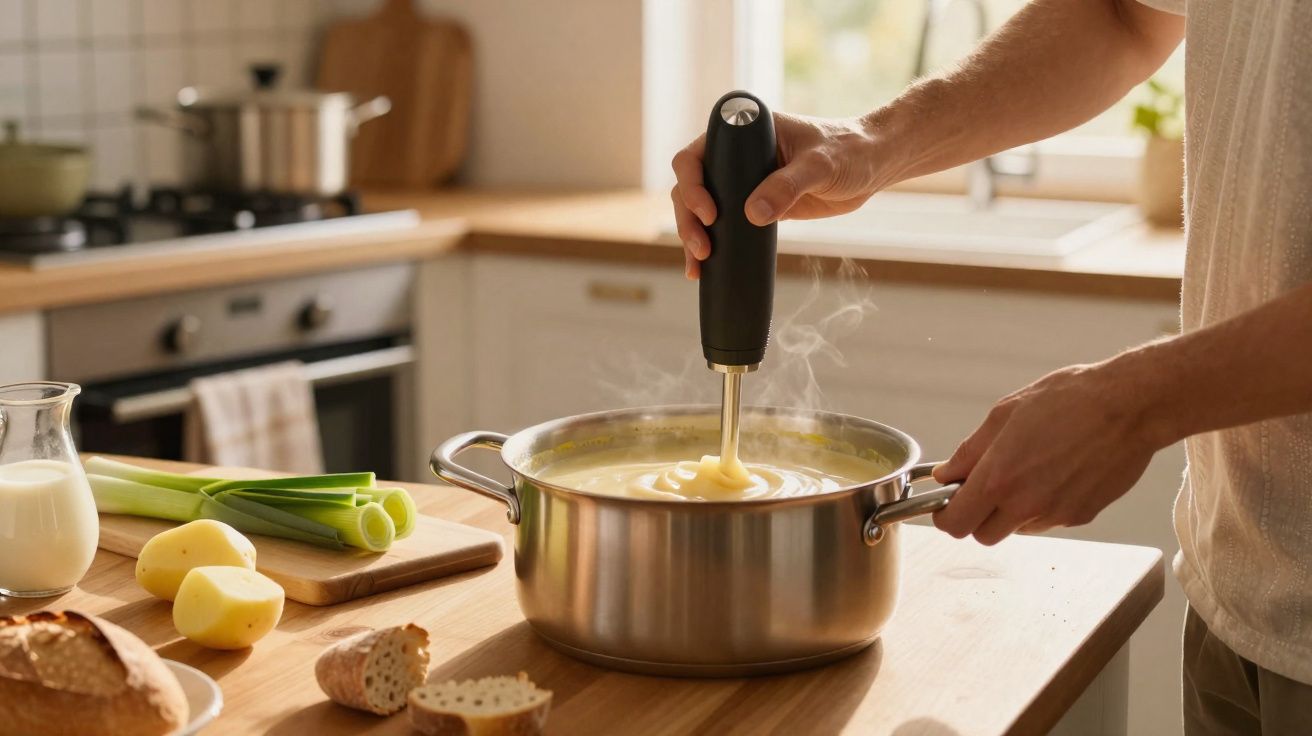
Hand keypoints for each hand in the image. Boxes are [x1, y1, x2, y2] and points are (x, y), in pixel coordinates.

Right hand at [670, 112, 881, 278]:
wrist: (872, 165)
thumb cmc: (850, 150)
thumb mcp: (820, 165)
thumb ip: (788, 186)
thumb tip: (752, 214)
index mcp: (744, 132)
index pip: (697, 155)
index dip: (693, 184)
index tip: (709, 211)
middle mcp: (737, 155)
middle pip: (692, 186)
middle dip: (690, 219)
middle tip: (702, 249)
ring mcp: (743, 181)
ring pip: (701, 208)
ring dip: (694, 236)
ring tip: (698, 266)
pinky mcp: (756, 204)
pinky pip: (725, 224)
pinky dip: (714, 244)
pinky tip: (704, 267)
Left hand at [930, 361, 1160, 545]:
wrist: (1130, 406)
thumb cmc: (1068, 400)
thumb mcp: (1004, 415)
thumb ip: (970, 452)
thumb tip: (945, 474)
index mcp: (999, 479)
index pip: (955, 524)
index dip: (946, 516)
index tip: (949, 502)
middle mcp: (1026, 505)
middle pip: (983, 535)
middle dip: (977, 516)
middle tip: (985, 486)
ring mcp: (1056, 514)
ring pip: (1017, 529)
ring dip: (1011, 510)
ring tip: (1029, 469)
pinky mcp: (1082, 516)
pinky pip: (1048, 520)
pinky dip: (1042, 505)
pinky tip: (1056, 472)